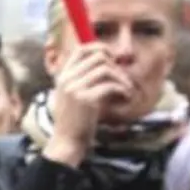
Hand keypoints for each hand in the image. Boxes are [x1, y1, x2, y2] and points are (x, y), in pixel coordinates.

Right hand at [42, 44, 135, 165]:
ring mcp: (75, 89)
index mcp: (63, 76)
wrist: (67, 141)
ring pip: (106, 69)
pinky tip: (125, 97)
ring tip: (126, 89)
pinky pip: (111, 85)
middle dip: (115, 66)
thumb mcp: (73, 95)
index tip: (111, 57)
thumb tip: (109, 62)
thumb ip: (83, 79)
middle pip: (98, 57)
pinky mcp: (86, 100)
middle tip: (121, 79)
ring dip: (122, 78)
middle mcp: (67, 80)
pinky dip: (123, 90)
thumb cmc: (74, 120)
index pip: (81, 49)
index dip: (99, 48)